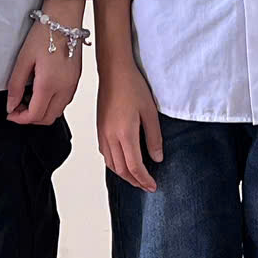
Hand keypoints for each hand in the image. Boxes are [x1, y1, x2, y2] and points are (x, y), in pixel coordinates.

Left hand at [7, 0, 86, 125]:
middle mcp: (64, 88)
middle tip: (17, 107)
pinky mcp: (76, 80)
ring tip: (28, 98)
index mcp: (49, 83)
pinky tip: (42, 92)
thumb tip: (11, 105)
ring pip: (57, 112)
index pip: (35, 115)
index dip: (20, 119)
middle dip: (30, 118)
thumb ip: (16, 85)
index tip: (10, 113)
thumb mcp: (23, 58)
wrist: (65, 17)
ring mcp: (72, 85)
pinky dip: (52, 105)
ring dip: (41, 112)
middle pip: (47, 118)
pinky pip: (64, 102)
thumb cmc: (45, 33)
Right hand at [97, 62, 163, 190]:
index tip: (153, 186)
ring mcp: (102, 134)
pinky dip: (115, 164)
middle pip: (121, 170)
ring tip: (137, 178)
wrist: (114, 71)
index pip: (135, 167)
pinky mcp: (99, 129)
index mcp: (124, 134)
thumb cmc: (132, 87)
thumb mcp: (150, 112)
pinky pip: (105, 154)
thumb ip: (154, 138)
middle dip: (135, 181)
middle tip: (147, 186)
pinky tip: (123, 161)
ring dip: (124, 175)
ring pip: (111, 164)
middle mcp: (110, 137)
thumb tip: (157, 158)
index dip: (144, 180)